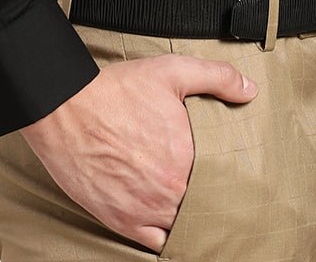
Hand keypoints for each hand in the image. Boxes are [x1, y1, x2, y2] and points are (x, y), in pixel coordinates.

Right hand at [20, 54, 259, 251]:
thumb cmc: (116, 90)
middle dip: (205, 196)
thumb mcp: (171, 71)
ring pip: (180, 226)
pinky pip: (154, 243)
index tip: (222, 171)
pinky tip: (164, 220)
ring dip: (185, 217)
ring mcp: (144, 210)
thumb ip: (217, 78)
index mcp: (187, 158)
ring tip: (185, 201)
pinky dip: (162, 235)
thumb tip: (249, 90)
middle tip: (203, 186)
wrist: (66, 108)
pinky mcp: (120, 221)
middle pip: (201, 205)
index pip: (221, 180)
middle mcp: (169, 191)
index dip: (222, 176)